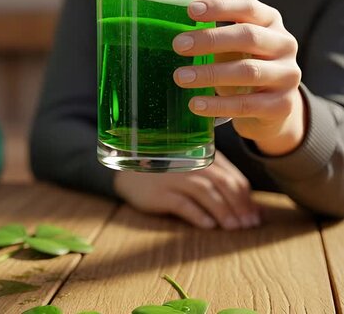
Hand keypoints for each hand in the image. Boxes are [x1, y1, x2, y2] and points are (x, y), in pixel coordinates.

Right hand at [114, 152, 259, 229]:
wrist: (129, 175)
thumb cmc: (169, 176)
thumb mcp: (195, 173)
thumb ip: (222, 186)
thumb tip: (255, 210)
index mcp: (203, 157)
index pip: (232, 177)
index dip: (247, 198)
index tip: (256, 217)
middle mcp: (190, 164)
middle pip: (222, 183)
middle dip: (239, 206)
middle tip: (249, 226)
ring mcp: (174, 177)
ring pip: (205, 192)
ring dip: (222, 211)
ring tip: (233, 228)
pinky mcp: (159, 192)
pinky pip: (182, 203)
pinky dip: (198, 215)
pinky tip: (208, 226)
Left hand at [173, 0, 304, 155]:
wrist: (271, 110)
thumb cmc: (243, 67)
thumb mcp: (233, 46)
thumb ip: (214, 32)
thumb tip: (175, 19)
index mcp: (270, 22)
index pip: (247, 7)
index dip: (220, 7)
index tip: (191, 10)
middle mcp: (284, 45)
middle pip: (248, 36)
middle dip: (210, 40)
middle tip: (178, 46)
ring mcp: (287, 75)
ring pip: (248, 71)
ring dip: (210, 74)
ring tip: (180, 77)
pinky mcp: (282, 105)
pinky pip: (246, 104)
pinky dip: (217, 105)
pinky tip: (195, 104)